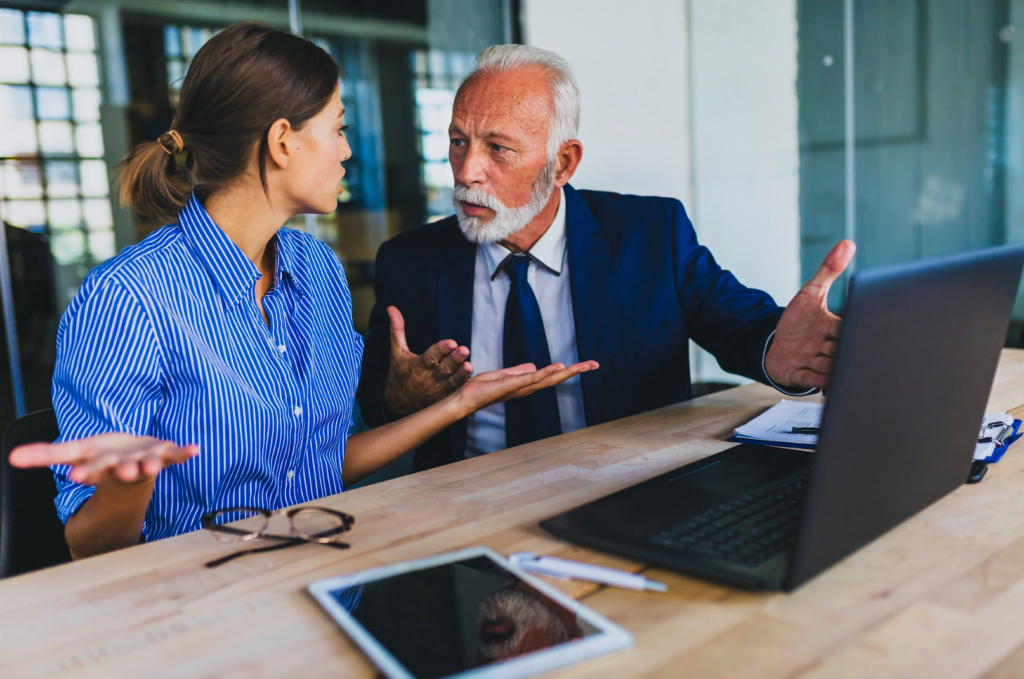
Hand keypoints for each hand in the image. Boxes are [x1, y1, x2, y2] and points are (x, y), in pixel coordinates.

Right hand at [8, 433, 198, 486]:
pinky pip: (177, 455)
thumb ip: (45, 456)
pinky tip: (195, 449)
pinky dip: (185, 452)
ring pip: (149, 465)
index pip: (91, 471)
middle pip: (121, 470)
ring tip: (152, 466)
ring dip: (152, 465)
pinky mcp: (165, 455)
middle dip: (120, 471)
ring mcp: (146, 462)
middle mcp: (125, 467)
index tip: (77, 476)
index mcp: (101, 468)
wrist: (133, 469)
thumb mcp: (73, 455)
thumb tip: (11, 456)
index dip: (86, 472)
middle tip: (122, 472)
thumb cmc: (101, 459)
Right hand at [383, 306, 472, 417]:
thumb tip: (391, 308)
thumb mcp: (397, 352)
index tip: (451, 342)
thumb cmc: (399, 374)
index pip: (430, 357)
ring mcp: (436, 390)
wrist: (397, 404)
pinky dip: (462, 387)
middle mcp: (428, 379)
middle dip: (454, 360)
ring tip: (469, 365)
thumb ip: (397, 330)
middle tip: (464, 349)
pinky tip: (471, 380)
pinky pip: (454, 393)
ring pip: (451, 382)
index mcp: (417, 366)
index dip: (440, 350)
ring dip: (461, 374)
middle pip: (443, 368)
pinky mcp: (443, 399)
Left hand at [449, 360, 599, 417]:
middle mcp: (527, 388)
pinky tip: (558, 367)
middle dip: (576, 372)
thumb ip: (518, 371)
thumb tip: (534, 366)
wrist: (464, 398)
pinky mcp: (510, 386)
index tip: (586, 364)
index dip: (569, 370)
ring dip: (567, 372)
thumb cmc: (479, 389)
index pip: (551, 376)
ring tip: (584, 365)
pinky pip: (531, 378)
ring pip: (548, 379)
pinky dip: (545, 373)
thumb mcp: (502, 375)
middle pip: (556, 379)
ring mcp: (520, 388)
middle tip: (595, 364)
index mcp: (526, 384)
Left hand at [764, 240, 855, 389]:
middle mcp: (827, 347)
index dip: (855, 328)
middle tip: (855, 353)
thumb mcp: (811, 292)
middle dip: (847, 352)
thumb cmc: (798, 320)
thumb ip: (828, 270)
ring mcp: (814, 362)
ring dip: (835, 368)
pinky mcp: (798, 374)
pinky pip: (810, 379)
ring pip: (829, 366)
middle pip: (841, 350)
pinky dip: (818, 381)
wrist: (774, 341)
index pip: (848, 327)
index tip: (863, 328)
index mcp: (833, 327)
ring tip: (843, 369)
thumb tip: (847, 243)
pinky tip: (826, 382)